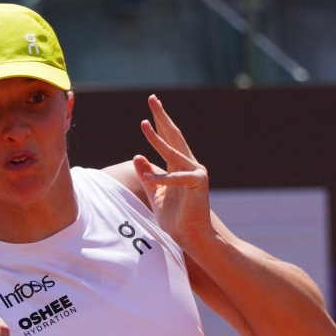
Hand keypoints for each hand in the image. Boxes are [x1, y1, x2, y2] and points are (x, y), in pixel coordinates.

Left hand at [132, 95, 213, 248]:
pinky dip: (161, 177)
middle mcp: (189, 165)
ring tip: (144, 124)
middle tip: (152, 99)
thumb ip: (147, 174)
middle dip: (162, 117)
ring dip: (157, 139)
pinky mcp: (198, 185)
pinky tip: (147, 173)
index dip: (159, 123)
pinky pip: (175, 178)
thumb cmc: (174, 218)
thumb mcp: (155, 193)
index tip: (151, 107)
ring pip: (173, 153)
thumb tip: (137, 155)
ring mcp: (196, 173)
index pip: (168, 140)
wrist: (190, 236)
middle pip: (174, 137)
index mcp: (179, 166)